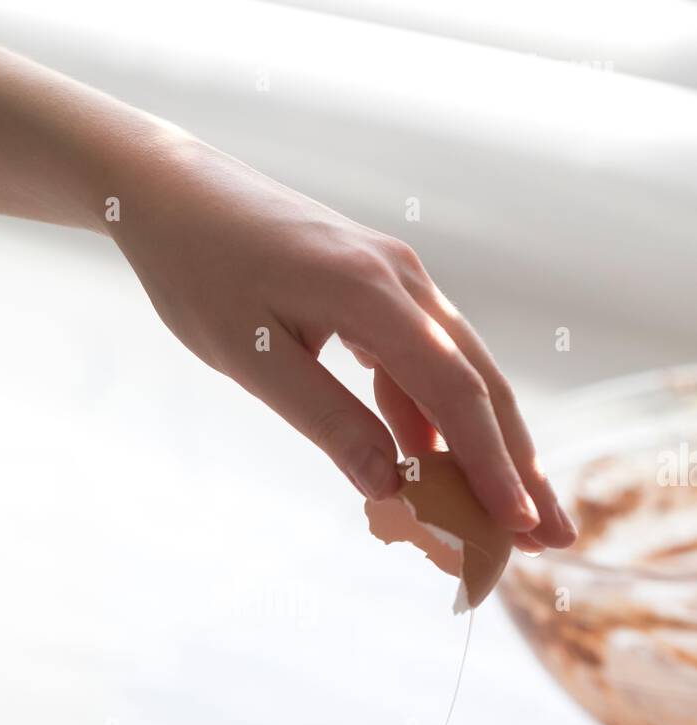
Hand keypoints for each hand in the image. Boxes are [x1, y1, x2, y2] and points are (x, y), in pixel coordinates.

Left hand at [110, 136, 575, 550]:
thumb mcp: (251, 357)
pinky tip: (433, 462)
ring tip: (508, 512)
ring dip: (484, 445)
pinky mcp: (377, 288)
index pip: (453, 390)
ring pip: (459, 374)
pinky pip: (420, 361)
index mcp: (371, 292)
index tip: (519, 522)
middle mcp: (403, 280)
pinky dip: (432, 417)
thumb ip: (326, 420)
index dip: (490, 462)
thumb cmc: (198, 270)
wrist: (172, 190)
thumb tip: (390, 489)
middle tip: (553, 534)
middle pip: (481, 383)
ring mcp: (396, 279)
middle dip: (519, 464)